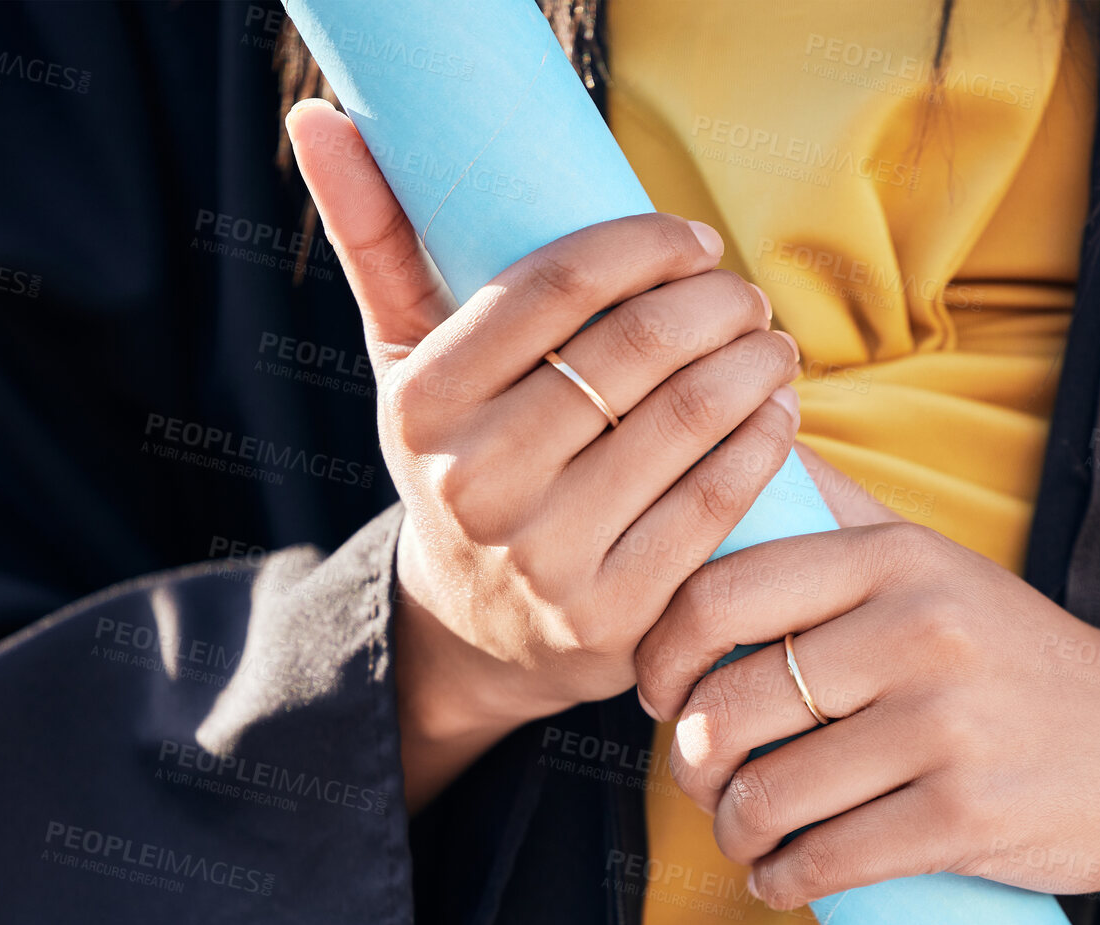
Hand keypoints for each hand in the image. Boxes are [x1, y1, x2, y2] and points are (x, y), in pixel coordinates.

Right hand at [286, 100, 802, 809]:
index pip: (557, 284)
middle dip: (717, 304)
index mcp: (425, 403)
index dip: (647, 246)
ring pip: (689, 421)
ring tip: (771, 343)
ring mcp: (547, 557)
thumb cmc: (463, 462)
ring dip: (755, 363)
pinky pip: (716, 504)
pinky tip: (778, 412)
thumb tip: (321, 117)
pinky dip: (764, 442)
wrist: (477, 632)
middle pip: (636, 350)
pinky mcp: (615, 617)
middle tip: (745, 296)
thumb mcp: (409, 366)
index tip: (696, 241)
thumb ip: (379, 243)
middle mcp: (477, 483)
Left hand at [635, 456, 1099, 908]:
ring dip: (732, 829)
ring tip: (743, 831)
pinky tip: (781, 877)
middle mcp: (919, 629)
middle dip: (689, 761)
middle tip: (700, 778)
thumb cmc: (1019, 655)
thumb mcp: (940, 561)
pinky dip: (781, 880)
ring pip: (767, 795)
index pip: (717, 595)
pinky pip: (824, 860)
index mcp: (896, 559)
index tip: (658, 692)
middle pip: (727, 706)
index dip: (657, 656)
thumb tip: (749, 436)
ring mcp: (947, 726)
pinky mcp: (969, 818)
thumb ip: (840, 510)